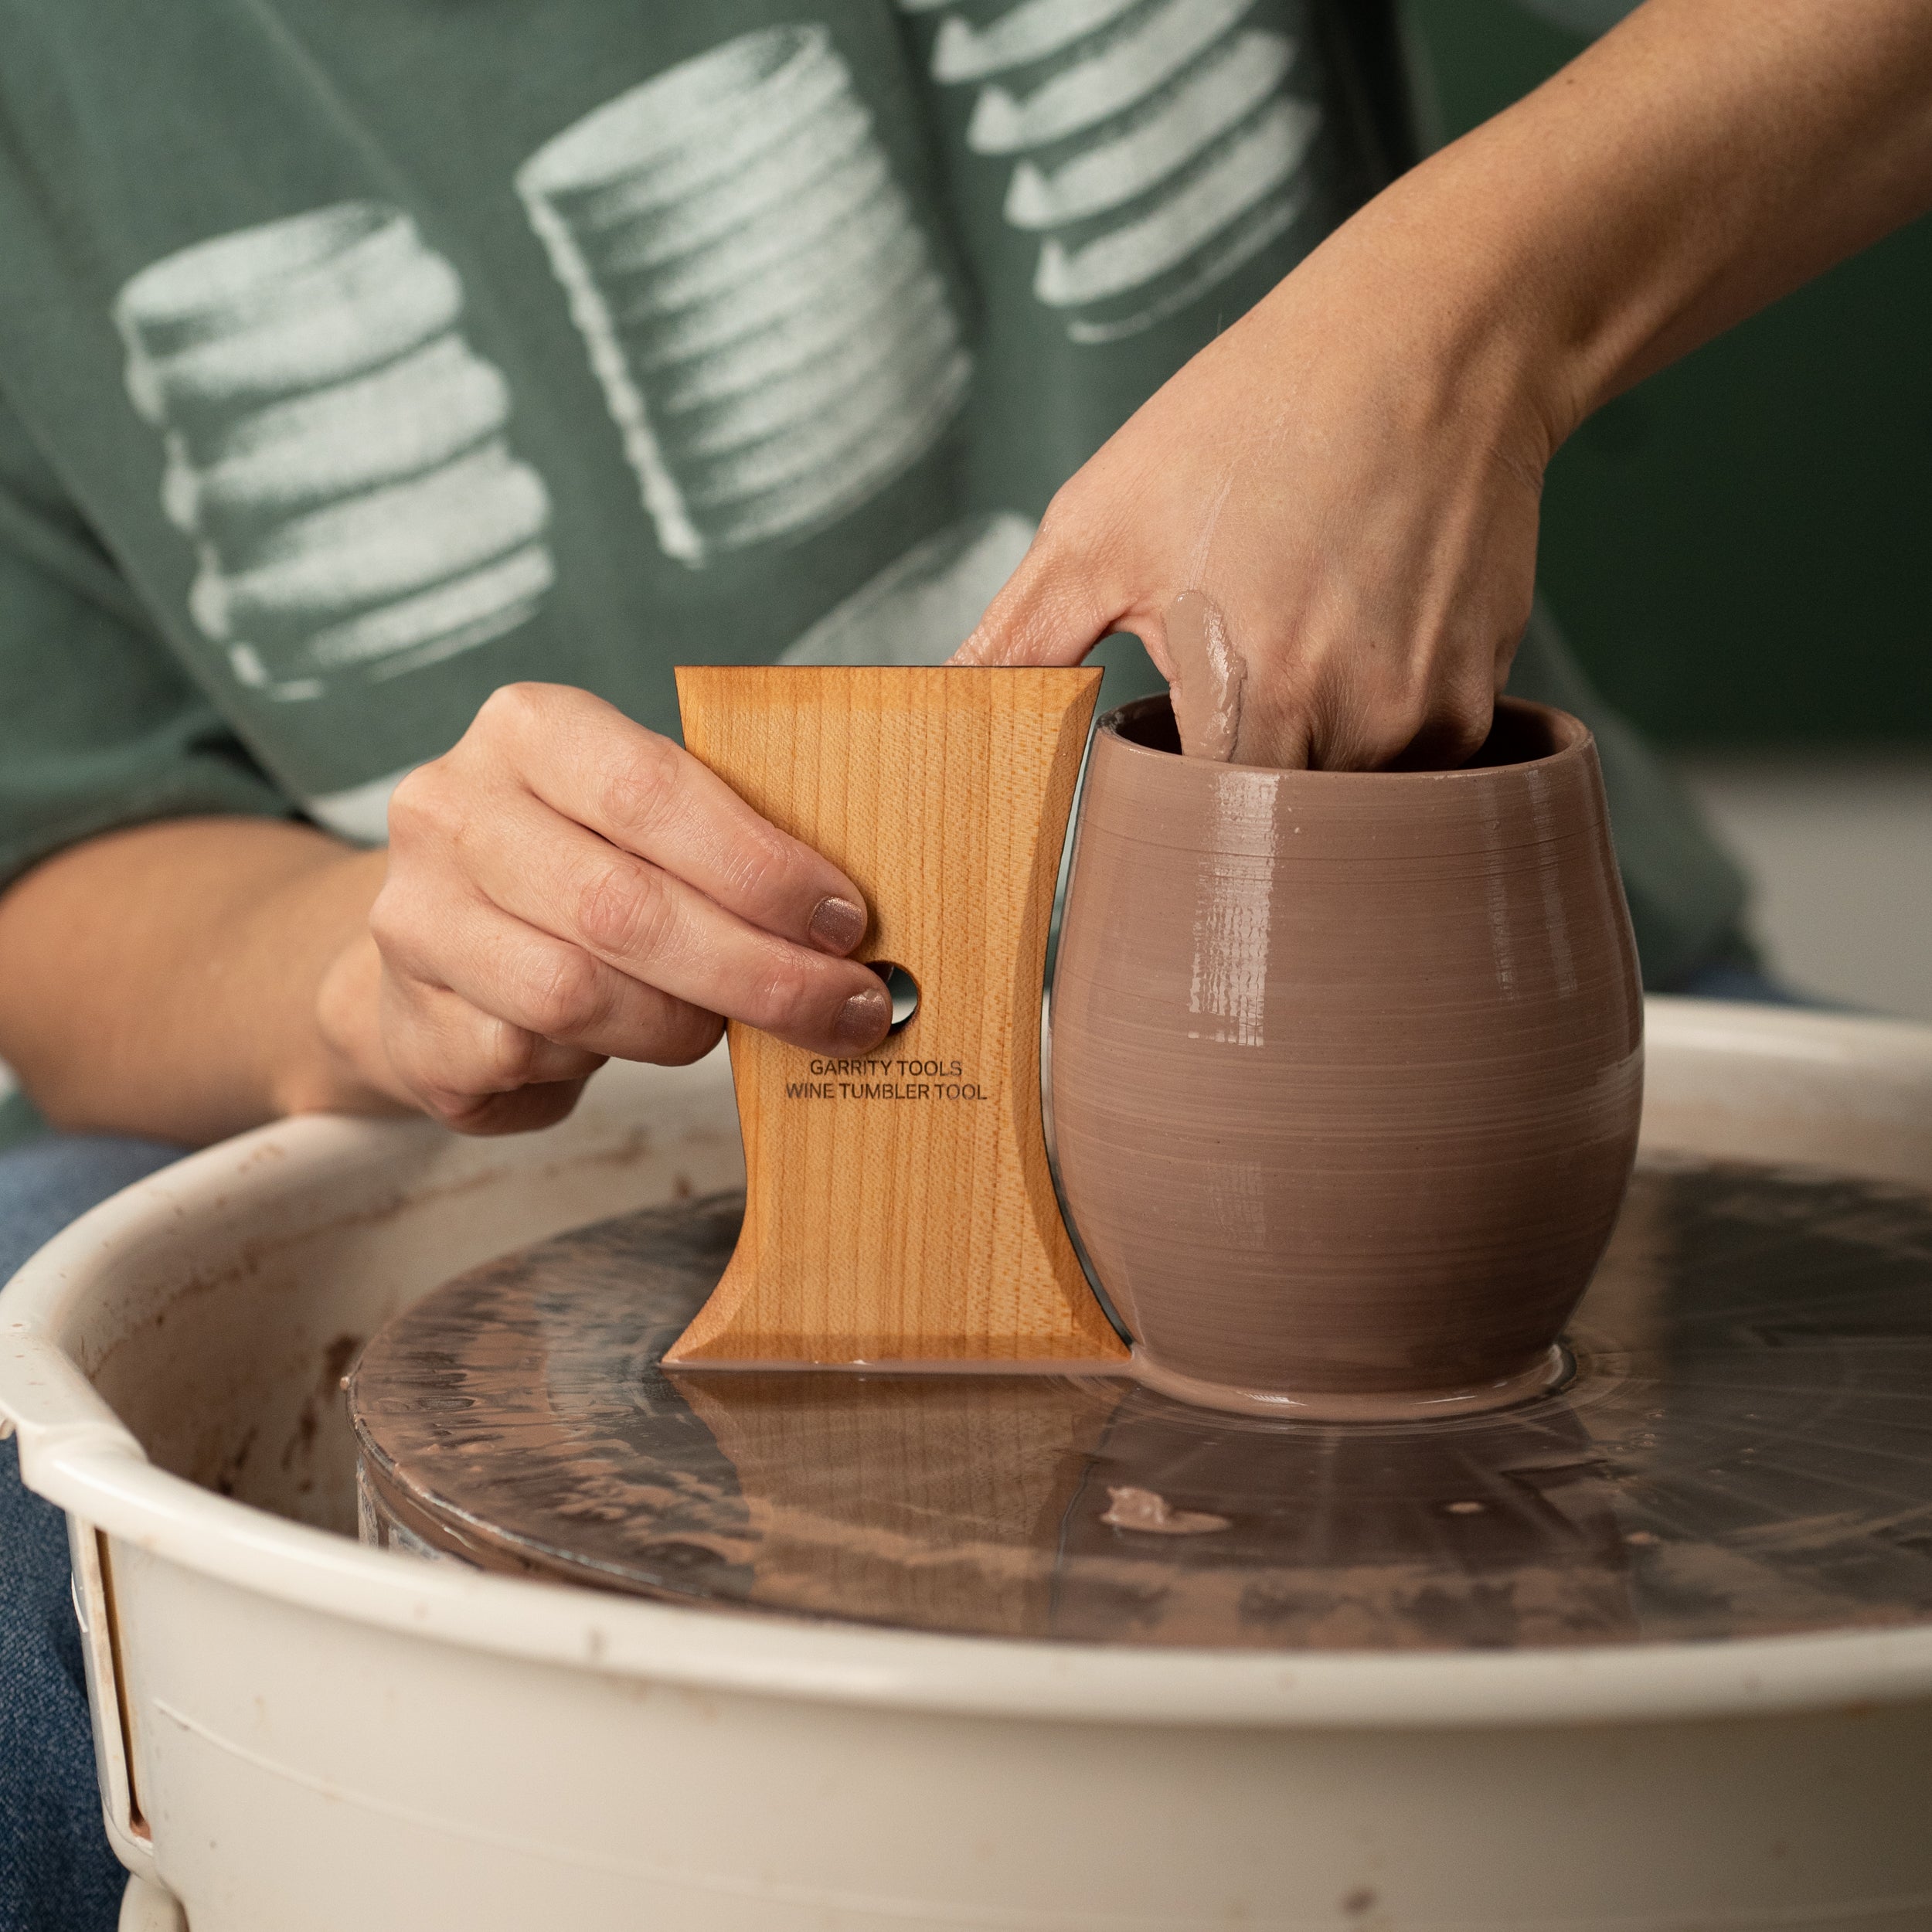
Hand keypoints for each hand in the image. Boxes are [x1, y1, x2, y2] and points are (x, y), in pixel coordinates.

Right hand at [316, 683, 891, 1133]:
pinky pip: (534, 1059)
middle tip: (843, 1008)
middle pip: (621, 908)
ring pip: (576, 995)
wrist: (441, 949)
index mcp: (528, 730)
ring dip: (682, 1025)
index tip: (844, 921)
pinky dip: (603, 1063)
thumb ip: (726, 839)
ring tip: (724, 1026)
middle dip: (756, 970)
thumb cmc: (583, 867)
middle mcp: (451, 810)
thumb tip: (850, 924)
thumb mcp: (644, 820)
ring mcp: (414, 919)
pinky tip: (624, 1044)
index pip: (649, 790)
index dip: (759, 866)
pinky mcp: (410, 1024)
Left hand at [955, 204, 1552, 769]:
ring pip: (1349, 795)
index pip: (1200, 838)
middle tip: (1231, 672)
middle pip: (1276, 826)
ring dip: (1311, 750)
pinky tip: (1360, 627)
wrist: (1431, 340)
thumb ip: (1020, 644)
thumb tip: (941, 713)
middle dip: (1240, 778)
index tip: (1160, 760)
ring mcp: (1433, 716)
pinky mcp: (1483, 690)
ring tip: (1297, 636)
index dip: (1170, 809)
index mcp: (1251, 704)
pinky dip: (1376, 717)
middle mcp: (1356, 731)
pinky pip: (1417, 754)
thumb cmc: (1250, 422)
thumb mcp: (1100, 526)